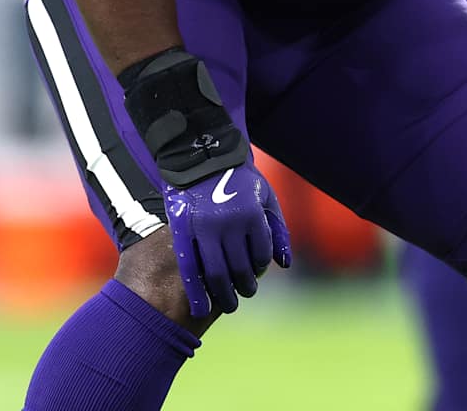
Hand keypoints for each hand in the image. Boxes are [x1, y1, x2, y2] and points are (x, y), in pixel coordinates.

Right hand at [164, 160, 291, 316]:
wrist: (204, 157)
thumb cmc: (241, 179)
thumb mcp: (267, 198)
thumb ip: (278, 230)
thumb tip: (284, 265)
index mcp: (252, 215)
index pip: (260, 255)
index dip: (260, 267)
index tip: (257, 273)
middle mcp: (229, 224)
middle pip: (239, 269)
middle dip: (245, 287)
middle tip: (245, 293)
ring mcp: (204, 230)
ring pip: (216, 274)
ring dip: (224, 295)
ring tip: (229, 303)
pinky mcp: (183, 232)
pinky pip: (190, 269)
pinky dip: (196, 293)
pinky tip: (201, 309)